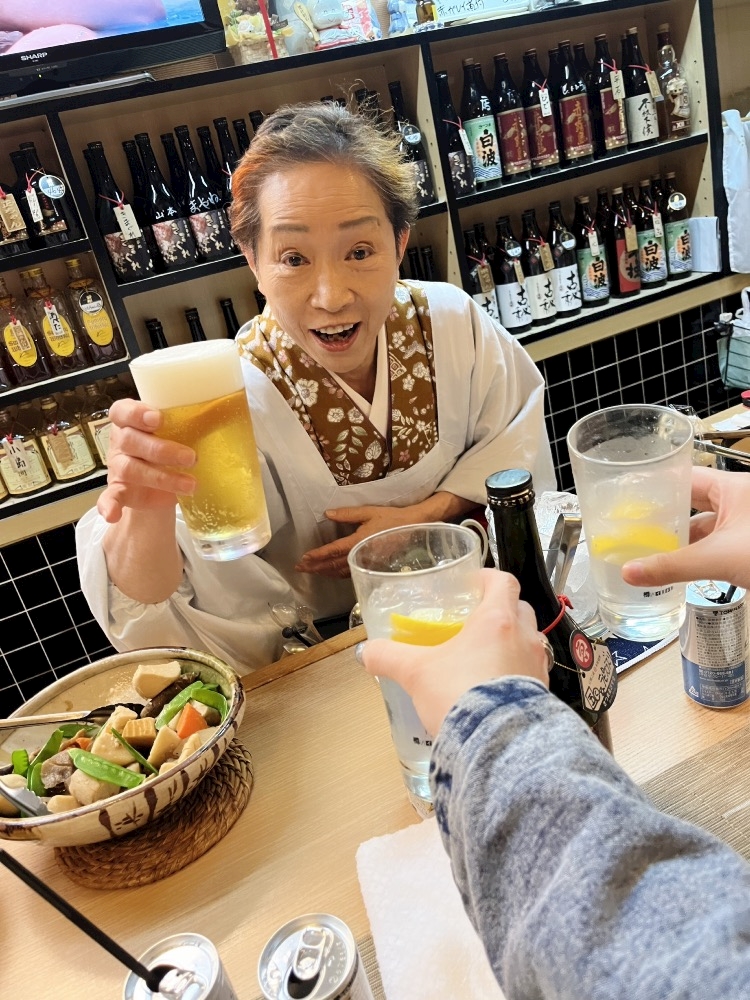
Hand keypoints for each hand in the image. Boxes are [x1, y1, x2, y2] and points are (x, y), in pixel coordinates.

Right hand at [97, 399, 196, 523]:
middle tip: (190, 457)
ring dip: (161, 478)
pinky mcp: (120, 490)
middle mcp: (121, 441)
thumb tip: (222, 412)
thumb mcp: (180, 431)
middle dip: (161, 449)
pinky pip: (110, 496)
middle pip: (131, 440)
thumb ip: (193, 422)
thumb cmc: (171, 445)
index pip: (123, 411)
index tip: (158, 419)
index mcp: (131, 420)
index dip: (137, 414)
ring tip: (190, 485)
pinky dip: (109, 505)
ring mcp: (119, 466)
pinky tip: (112, 515)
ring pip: (131, 469)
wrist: (162, 480)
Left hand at [296, 504, 436, 577]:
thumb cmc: (390, 518)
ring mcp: (366, 562)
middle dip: (315, 567)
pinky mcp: (372, 565)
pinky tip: (331, 572)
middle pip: (333, 565)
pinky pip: (350, 573)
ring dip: (324, 572)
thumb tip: (327, 514)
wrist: (412, 527)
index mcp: (357, 541)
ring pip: (341, 571)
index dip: (317, 555)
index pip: (333, 551)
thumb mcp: (368, 512)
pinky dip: (337, 574)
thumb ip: (347, 514)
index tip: (303, 558)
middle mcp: (360, 555)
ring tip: (311, 571)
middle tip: (300, 569)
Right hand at [360, 569, 549, 735]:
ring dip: (511, 643)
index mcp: (497, 619)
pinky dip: (517, 673)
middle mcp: (524, 637)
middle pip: (520, 609)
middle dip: (501, 611)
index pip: (503, 582)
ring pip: (528, 641)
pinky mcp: (543, 694)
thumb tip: (367, 652)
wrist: (495, 743)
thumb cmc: (460, 694)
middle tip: (475, 622)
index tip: (473, 584)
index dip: (488, 579)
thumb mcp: (416, 673)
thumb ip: (389, 657)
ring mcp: (537, 666)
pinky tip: (494, 689)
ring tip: (484, 657)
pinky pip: (532, 673)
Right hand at [622, 466, 749, 590]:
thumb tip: (631, 571)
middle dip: (665, 518)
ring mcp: (744, 524)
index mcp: (733, 487)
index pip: (683, 479)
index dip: (656, 488)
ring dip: (681, 538)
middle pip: (691, 502)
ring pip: (704, 525)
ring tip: (651, 549)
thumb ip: (673, 565)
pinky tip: (679, 565)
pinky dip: (697, 553)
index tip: (630, 500)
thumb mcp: (719, 557)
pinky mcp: (746, 545)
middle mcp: (740, 500)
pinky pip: (715, 543)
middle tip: (635, 528)